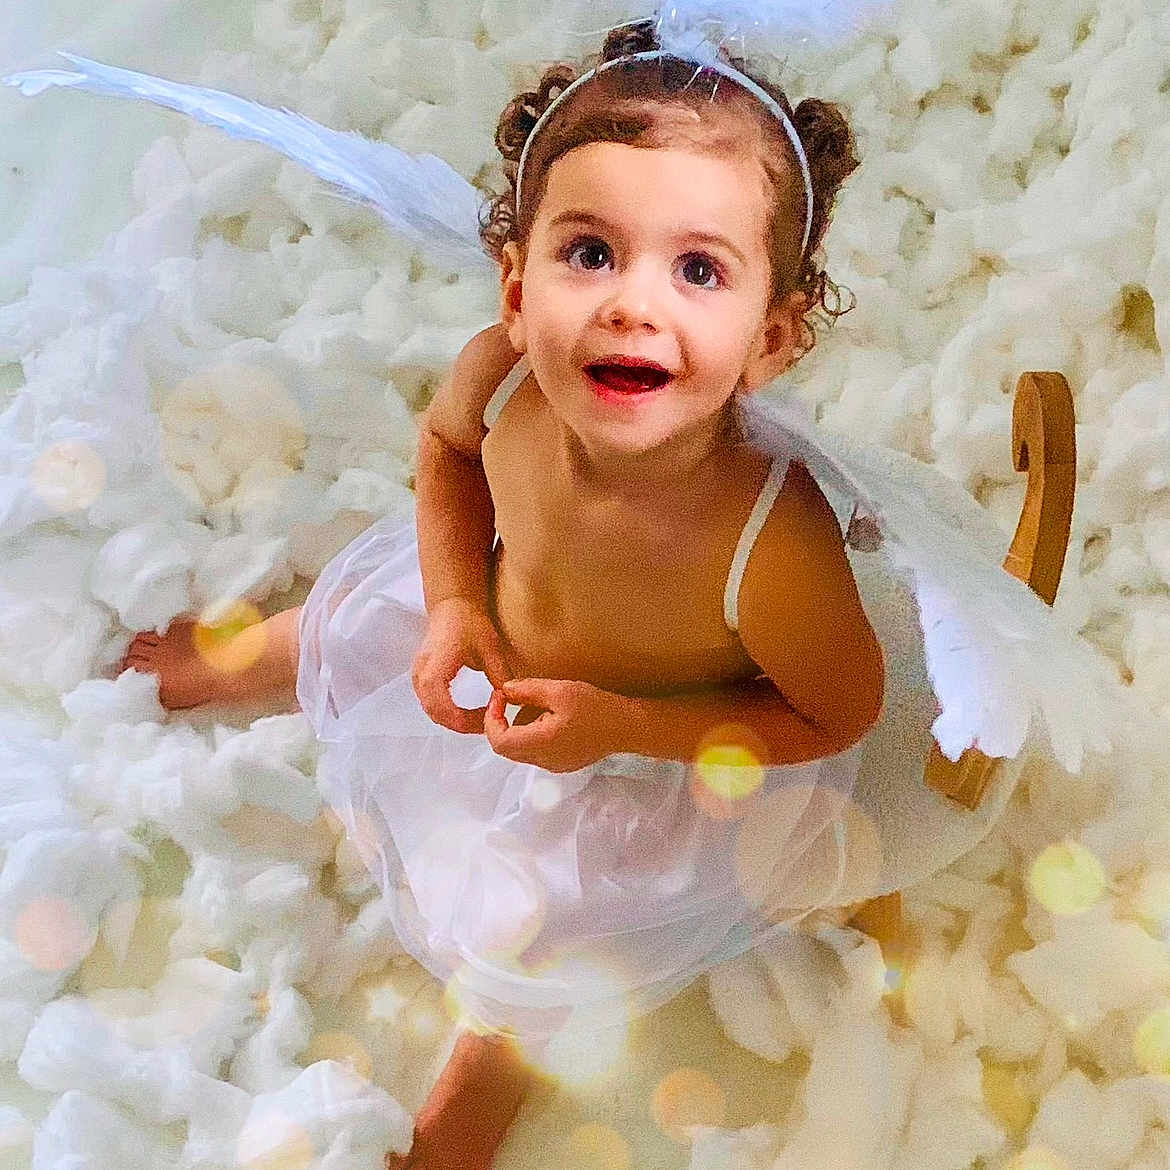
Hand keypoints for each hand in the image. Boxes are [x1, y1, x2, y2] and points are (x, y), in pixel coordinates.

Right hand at [411, 597, 517, 733]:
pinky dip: (447, 712)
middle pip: (436, 714)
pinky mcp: (421, 675)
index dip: (466, 721)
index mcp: (435, 668)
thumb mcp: (491, 648)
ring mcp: (418, 675)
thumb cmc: (469, 621)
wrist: (452, 604)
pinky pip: (431, 703)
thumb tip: (509, 701)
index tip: (487, 718)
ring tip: (479, 718)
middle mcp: (421, 674)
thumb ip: (500, 676)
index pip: (444, 709)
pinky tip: (466, 710)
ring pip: (432, 711)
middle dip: (461, 724)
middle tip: (486, 723)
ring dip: (454, 720)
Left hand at [483, 677, 624, 772]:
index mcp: (540, 743)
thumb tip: (505, 690)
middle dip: (500, 722)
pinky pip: (535, 752)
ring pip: (519, 750)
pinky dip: (530, 734)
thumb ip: (528, 690)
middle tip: (507, 698)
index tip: (499, 697)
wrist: (628, 727)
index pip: (498, 741)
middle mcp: (543, 760)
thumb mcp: (560, 691)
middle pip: (505, 748)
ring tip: (531, 704)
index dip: (491, 719)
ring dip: (516, 727)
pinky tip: (547, 716)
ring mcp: (552, 765)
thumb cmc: (597, 707)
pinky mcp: (561, 764)